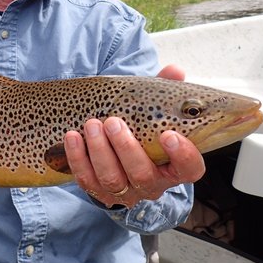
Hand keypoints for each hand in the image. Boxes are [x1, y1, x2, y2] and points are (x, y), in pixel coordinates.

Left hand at [64, 64, 205, 207]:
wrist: (114, 154)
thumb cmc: (140, 128)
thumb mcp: (154, 110)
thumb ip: (166, 91)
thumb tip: (174, 70)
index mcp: (174, 166)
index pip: (190, 169)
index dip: (183, 155)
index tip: (168, 134)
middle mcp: (152, 184)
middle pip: (143, 175)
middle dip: (126, 147)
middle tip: (112, 122)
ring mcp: (125, 192)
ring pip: (112, 179)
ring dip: (99, 151)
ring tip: (91, 125)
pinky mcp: (99, 192)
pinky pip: (86, 180)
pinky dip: (78, 158)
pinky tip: (73, 136)